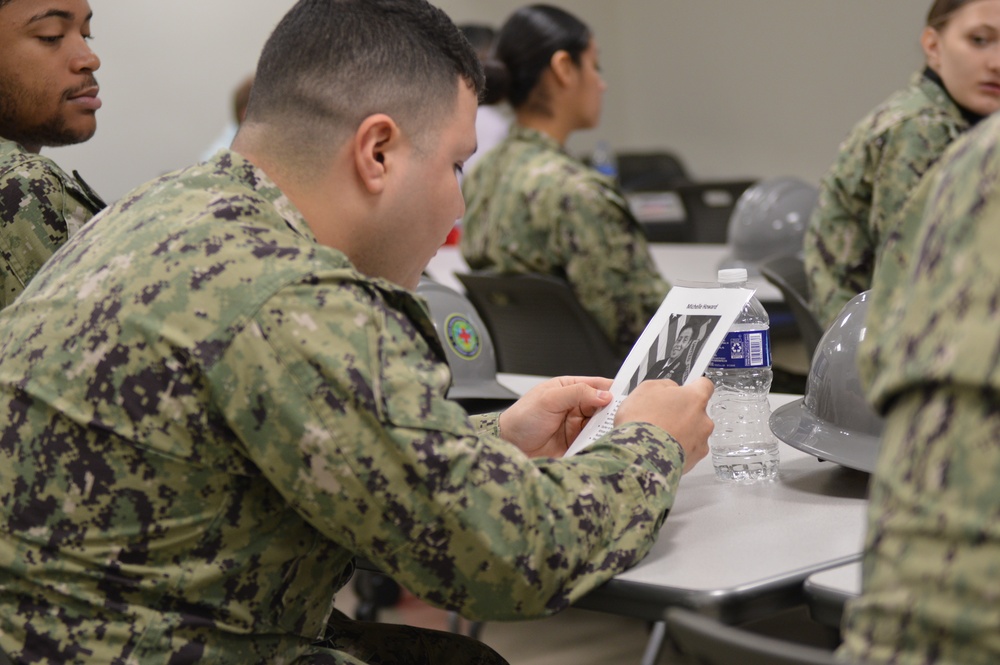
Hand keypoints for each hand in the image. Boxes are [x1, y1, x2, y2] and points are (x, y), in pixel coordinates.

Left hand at [498, 376, 613, 457]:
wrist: (509, 446)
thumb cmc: (521, 419)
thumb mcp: (548, 400)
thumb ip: (577, 394)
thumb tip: (604, 395)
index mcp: (570, 389)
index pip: (598, 385)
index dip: (613, 390)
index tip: (626, 396)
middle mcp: (576, 407)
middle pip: (605, 407)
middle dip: (613, 412)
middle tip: (621, 417)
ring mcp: (578, 426)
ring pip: (602, 426)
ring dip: (608, 429)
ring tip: (613, 432)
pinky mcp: (577, 444)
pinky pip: (594, 443)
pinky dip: (600, 443)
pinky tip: (604, 444)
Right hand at [614, 377, 713, 472]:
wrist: (639, 455)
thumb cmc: (642, 421)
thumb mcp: (646, 389)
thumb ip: (664, 385)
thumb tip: (670, 389)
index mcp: (695, 398)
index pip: (705, 386)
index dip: (693, 387)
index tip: (686, 391)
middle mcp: (703, 420)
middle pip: (697, 413)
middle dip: (682, 414)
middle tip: (661, 417)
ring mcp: (700, 442)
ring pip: (693, 434)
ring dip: (680, 433)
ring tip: (658, 436)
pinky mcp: (694, 460)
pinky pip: (688, 451)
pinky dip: (677, 450)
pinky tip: (661, 448)